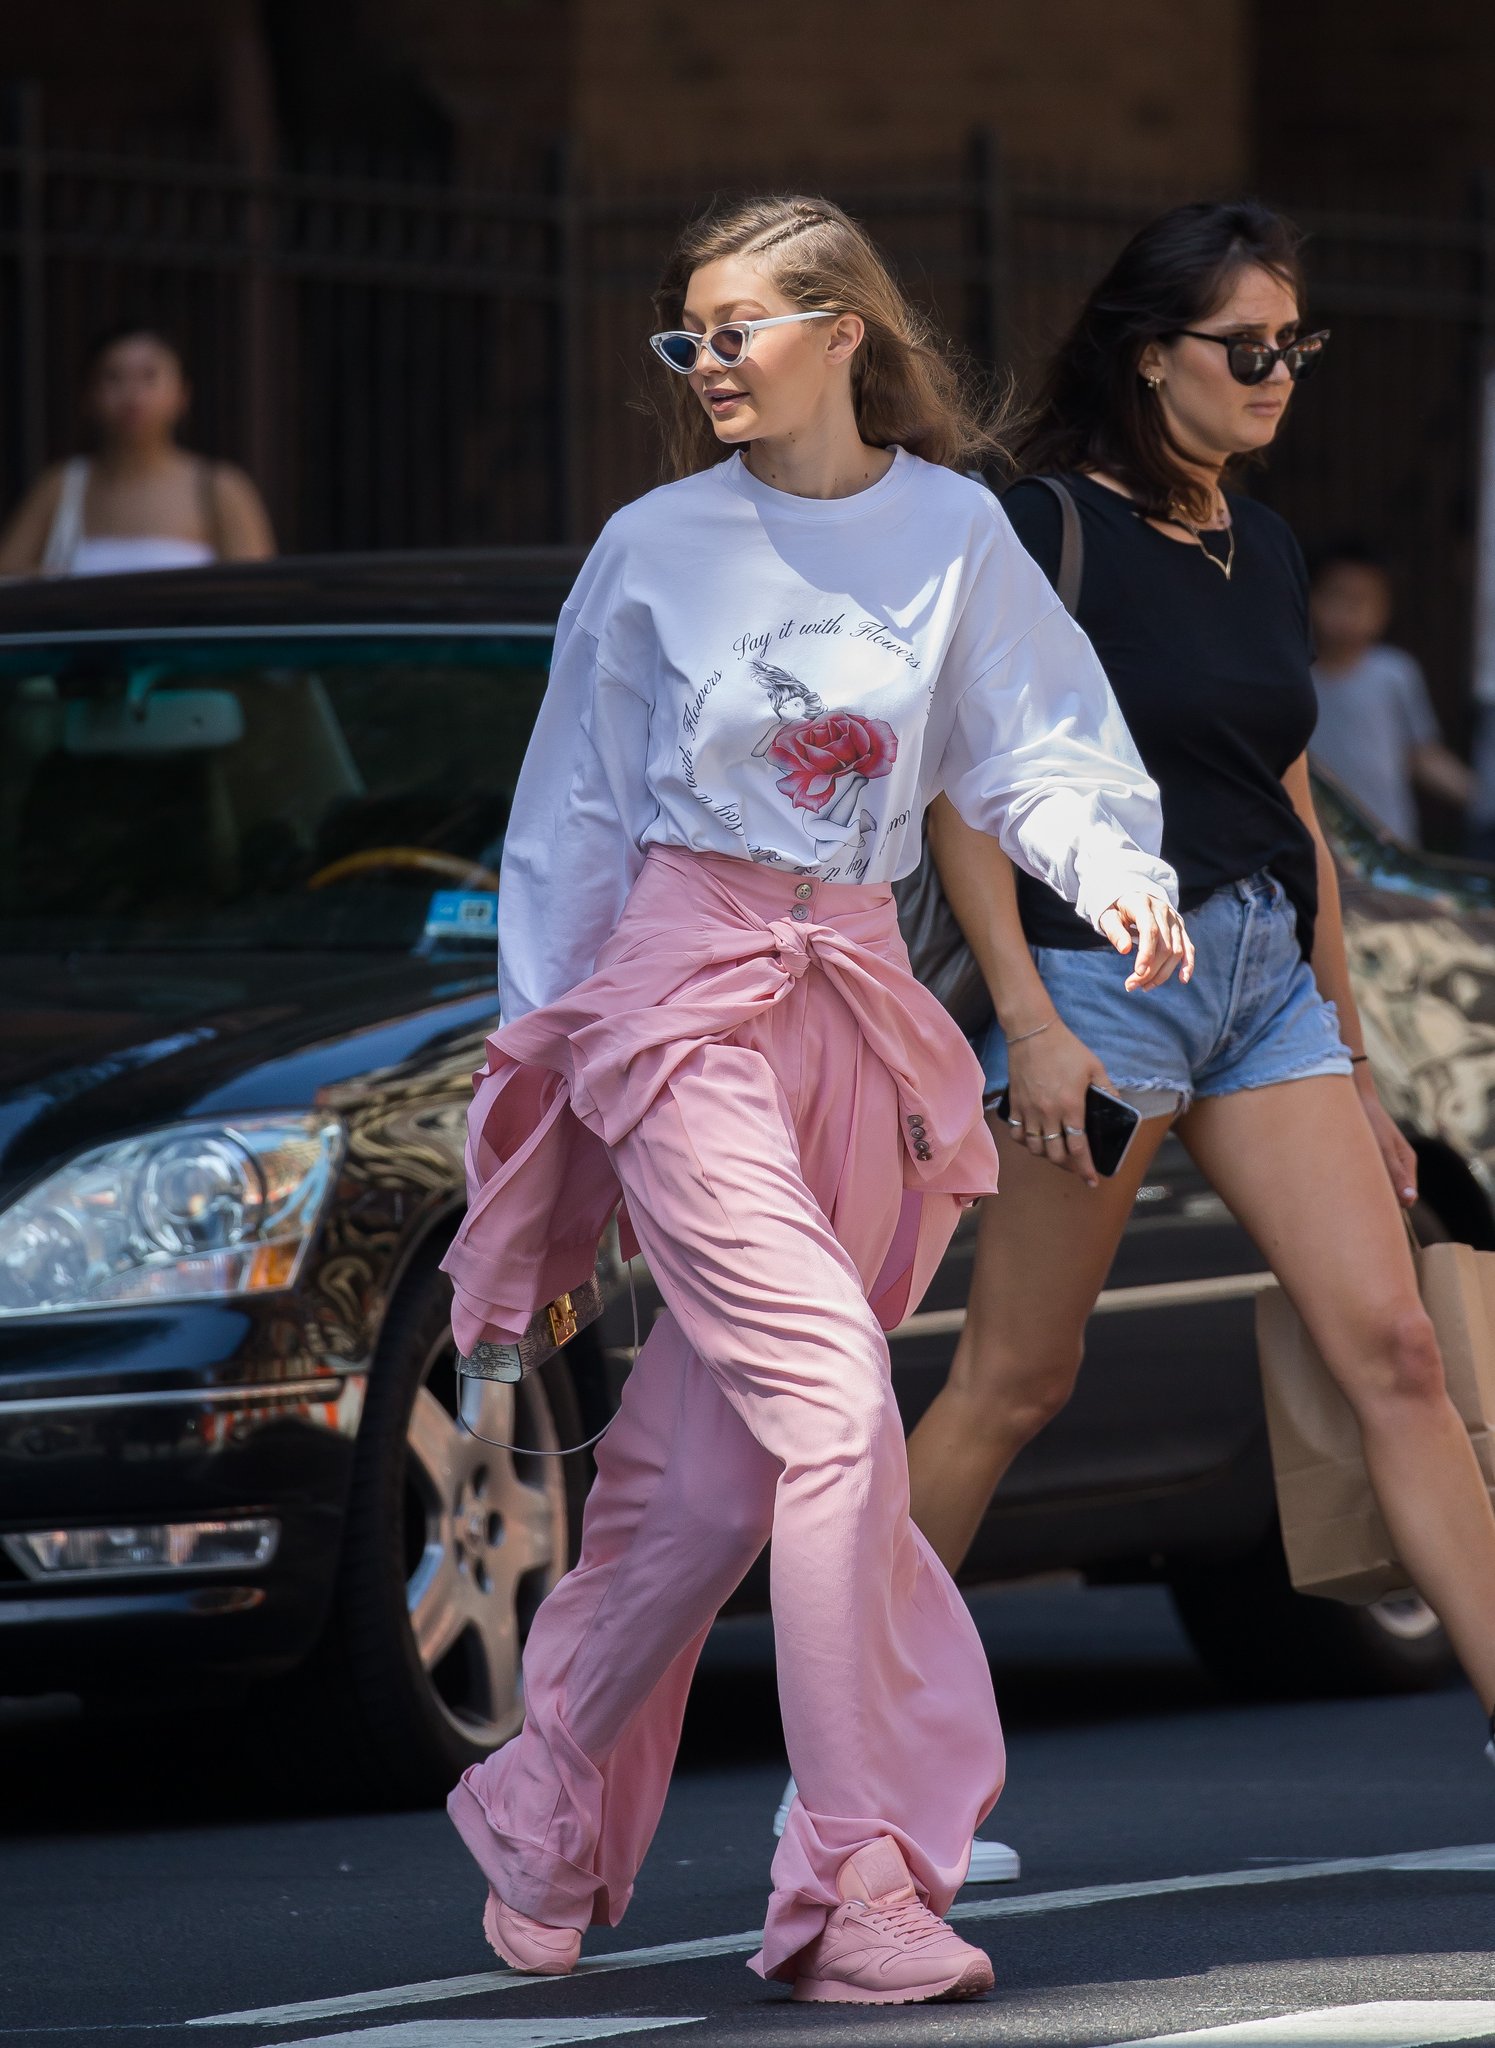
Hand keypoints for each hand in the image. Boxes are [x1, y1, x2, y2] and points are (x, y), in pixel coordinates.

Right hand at [1003, 1016, 1111, 1186]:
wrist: (1032, 1033)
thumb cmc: (1066, 1048)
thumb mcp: (1095, 1067)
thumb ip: (1108, 1090)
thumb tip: (1119, 1107)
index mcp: (1071, 1107)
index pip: (1078, 1148)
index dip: (1086, 1169)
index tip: (1092, 1181)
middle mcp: (1048, 1114)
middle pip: (1055, 1155)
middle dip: (1069, 1167)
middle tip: (1077, 1167)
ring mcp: (1029, 1110)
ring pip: (1034, 1148)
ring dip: (1047, 1156)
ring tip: (1057, 1154)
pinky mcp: (1015, 1105)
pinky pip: (1017, 1133)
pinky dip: (1026, 1142)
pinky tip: (1034, 1139)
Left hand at [1097, 892, 1194, 992]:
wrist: (1131, 895)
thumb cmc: (1116, 909)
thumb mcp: (1107, 916)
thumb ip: (1114, 931)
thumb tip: (1124, 950)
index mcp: (1143, 904)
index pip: (1150, 930)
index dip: (1146, 953)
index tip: (1137, 973)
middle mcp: (1163, 910)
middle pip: (1164, 945)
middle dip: (1150, 970)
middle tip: (1132, 986)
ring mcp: (1174, 919)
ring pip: (1176, 950)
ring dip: (1163, 973)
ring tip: (1145, 987)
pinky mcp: (1180, 927)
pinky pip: (1188, 947)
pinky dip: (1188, 964)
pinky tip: (1182, 979)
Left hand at [1354, 1065, 1417, 1207]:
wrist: (1354, 1100)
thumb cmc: (1370, 1122)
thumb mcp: (1383, 1148)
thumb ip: (1396, 1173)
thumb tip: (1410, 1200)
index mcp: (1407, 1161)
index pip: (1407, 1197)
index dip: (1393, 1204)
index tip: (1374, 1205)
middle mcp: (1398, 1164)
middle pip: (1394, 1193)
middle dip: (1379, 1197)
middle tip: (1359, 1192)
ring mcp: (1385, 1161)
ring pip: (1380, 1185)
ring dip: (1367, 1187)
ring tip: (1352, 1178)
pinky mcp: (1370, 1158)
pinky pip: (1368, 1176)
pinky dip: (1359, 1179)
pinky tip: (1347, 1173)